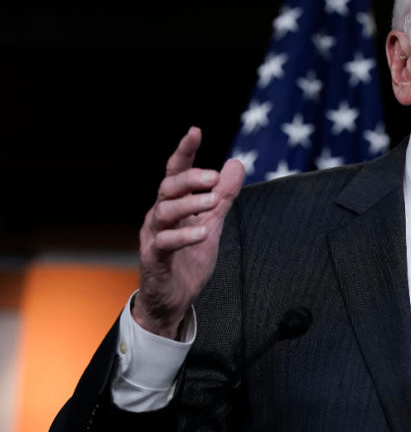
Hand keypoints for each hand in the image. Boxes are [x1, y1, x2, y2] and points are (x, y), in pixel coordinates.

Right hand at [133, 127, 244, 337]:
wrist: (173, 300)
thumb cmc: (188, 259)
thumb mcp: (212, 222)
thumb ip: (223, 195)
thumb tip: (236, 163)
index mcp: (174, 204)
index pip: (177, 172)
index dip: (185, 151)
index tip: (195, 131)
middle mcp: (159, 215)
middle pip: (168, 187)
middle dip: (190, 178)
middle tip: (213, 177)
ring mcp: (153, 236)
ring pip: (164, 211)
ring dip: (189, 204)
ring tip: (212, 203)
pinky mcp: (153, 258)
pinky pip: (164, 242)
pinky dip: (183, 235)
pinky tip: (202, 232)